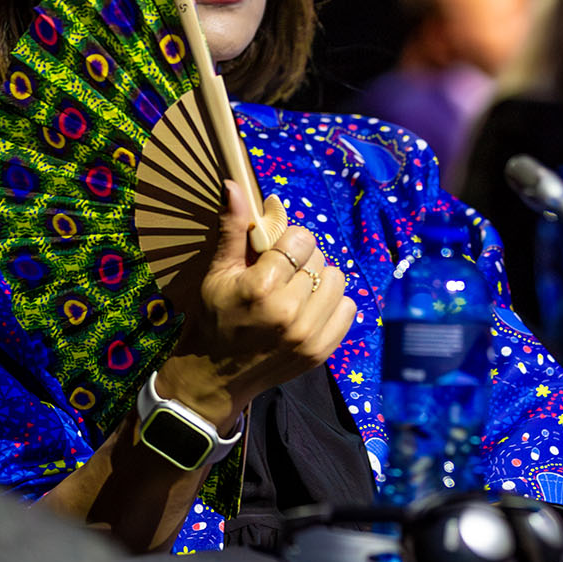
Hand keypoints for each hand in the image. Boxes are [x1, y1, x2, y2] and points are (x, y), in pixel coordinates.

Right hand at [152, 180, 355, 428]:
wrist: (215, 376)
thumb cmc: (214, 318)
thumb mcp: (217, 273)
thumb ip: (233, 229)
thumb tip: (235, 185)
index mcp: (260, 288)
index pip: (300, 239)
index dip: (288, 240)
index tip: (276, 250)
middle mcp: (288, 312)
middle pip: (318, 258)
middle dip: (301, 259)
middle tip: (282, 273)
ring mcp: (307, 335)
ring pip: (336, 280)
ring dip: (319, 280)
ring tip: (297, 290)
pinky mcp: (320, 352)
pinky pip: (348, 308)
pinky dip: (333, 304)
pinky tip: (310, 308)